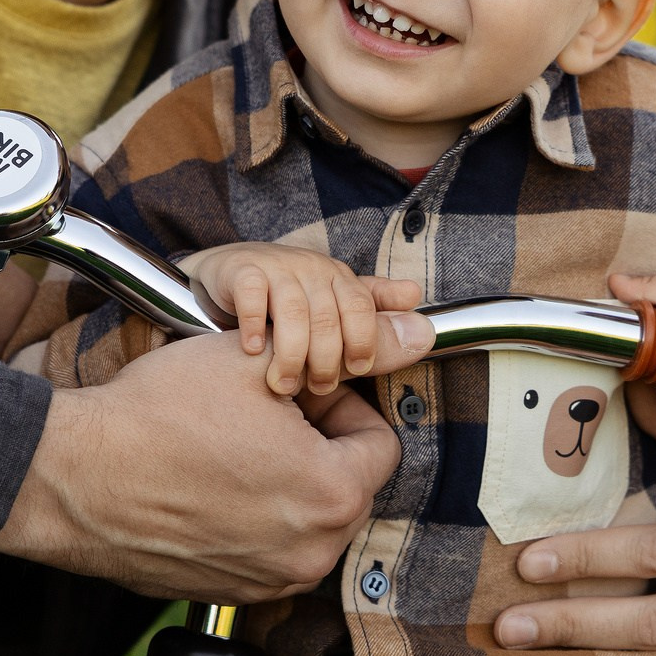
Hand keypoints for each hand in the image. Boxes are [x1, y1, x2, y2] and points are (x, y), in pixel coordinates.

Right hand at [0, 316, 433, 601]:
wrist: (72, 476)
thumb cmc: (156, 415)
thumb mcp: (257, 360)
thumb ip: (341, 353)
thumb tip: (410, 336)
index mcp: (332, 496)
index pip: (381, 442)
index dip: (342, 404)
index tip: (300, 391)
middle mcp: (309, 553)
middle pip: (347, 483)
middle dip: (317, 444)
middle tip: (262, 412)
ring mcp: (267, 582)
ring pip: (307, 516)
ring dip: (284, 479)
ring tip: (230, 444)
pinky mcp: (228, 593)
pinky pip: (266, 547)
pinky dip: (250, 516)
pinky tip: (207, 481)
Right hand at [180, 242, 422, 395]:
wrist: (228, 272)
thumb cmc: (289, 299)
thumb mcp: (335, 310)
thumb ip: (375, 321)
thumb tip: (426, 329)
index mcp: (340, 278)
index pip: (363, 308)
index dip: (364, 340)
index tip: (357, 369)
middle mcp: (313, 268)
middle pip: (329, 317)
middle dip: (326, 360)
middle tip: (317, 388)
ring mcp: (278, 267)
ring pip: (294, 312)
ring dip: (290, 354)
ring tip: (284, 385)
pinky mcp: (242, 270)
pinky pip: (253, 295)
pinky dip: (253, 327)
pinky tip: (251, 351)